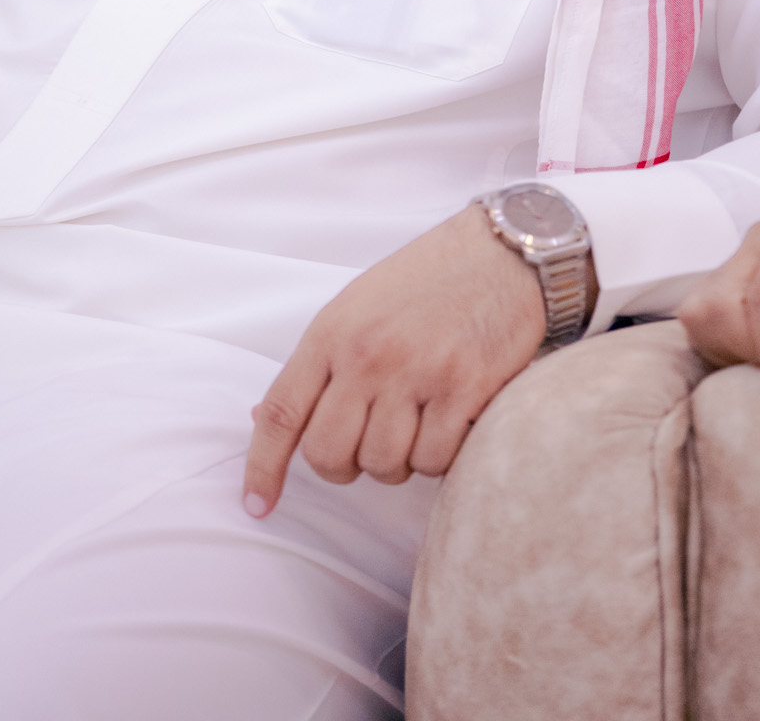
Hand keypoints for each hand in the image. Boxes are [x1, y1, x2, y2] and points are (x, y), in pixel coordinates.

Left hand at [242, 205, 547, 517]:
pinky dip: (441, 456)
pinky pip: (434, 461)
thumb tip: (263, 416)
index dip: (263, 466)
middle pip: (328, 455)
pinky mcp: (463, 387)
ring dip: (399, 460)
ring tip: (419, 421)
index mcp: (333, 331)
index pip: (281, 412)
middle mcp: (367, 354)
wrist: (502, 253)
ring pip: (382, 465)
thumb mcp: (358, 306)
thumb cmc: (427, 281)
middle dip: (346, 466)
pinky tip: (452, 420)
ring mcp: (415, 371)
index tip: (256, 506)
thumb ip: (318, 363)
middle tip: (371, 442)